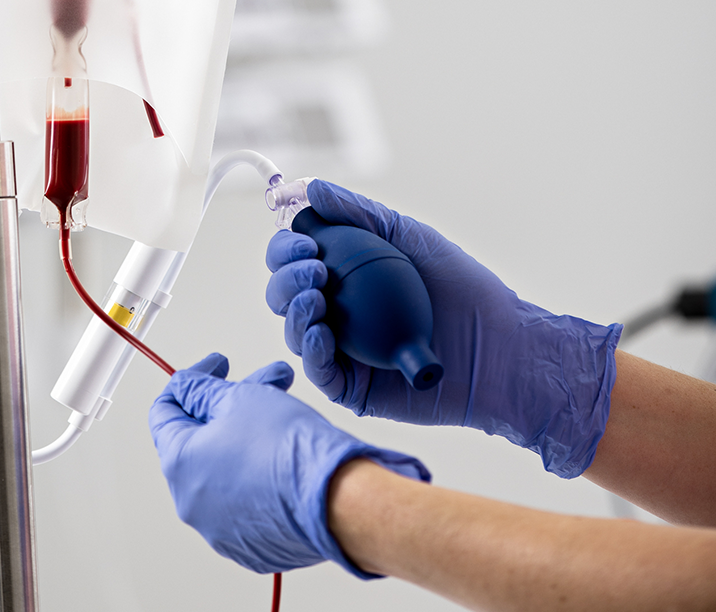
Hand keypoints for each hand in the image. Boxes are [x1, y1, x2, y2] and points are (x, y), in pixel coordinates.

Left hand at [149, 353, 428, 576]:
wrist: (340, 500)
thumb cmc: (290, 451)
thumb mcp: (240, 397)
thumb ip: (203, 390)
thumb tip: (187, 388)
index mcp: (180, 465)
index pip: (164, 413)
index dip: (190, 380)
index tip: (216, 366)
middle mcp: (192, 503)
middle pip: (201, 439)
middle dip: (232, 402)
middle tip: (260, 381)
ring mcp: (221, 529)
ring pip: (226, 466)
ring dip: (248, 431)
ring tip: (286, 404)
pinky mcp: (252, 545)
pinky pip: (247, 498)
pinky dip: (259, 470)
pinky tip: (287, 446)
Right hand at [265, 180, 621, 477]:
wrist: (502, 346)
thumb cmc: (463, 290)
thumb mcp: (410, 238)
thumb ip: (359, 213)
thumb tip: (309, 189)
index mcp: (343, 279)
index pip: (293, 262)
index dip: (285, 250)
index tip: (306, 242)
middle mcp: (335, 314)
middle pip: (283, 296)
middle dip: (285, 279)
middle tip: (315, 270)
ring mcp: (341, 353)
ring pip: (293, 334)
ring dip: (294, 312)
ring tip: (317, 299)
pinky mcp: (351, 389)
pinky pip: (318, 372)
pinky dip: (311, 351)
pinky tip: (321, 334)